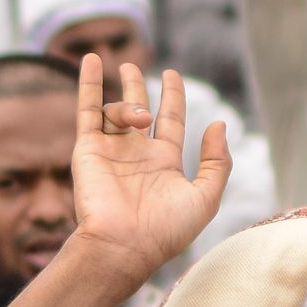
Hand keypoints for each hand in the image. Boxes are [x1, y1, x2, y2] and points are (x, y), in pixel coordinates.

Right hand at [64, 55, 230, 275]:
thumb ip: (218, 162)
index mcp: (164, 163)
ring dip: (129, 101)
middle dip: (137, 87)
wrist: (123, 246)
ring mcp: (111, 150)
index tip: (172, 75)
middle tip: (133, 67)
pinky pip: (87, 110)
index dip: (173, 97)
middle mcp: (136, 154)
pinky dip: (88, 84)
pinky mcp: (88, 149)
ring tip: (139, 118)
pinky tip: (91, 59)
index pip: (170, 121)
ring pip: (117, 111)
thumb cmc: (166, 230)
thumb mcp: (206, 197)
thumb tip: (219, 124)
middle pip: (138, 110)